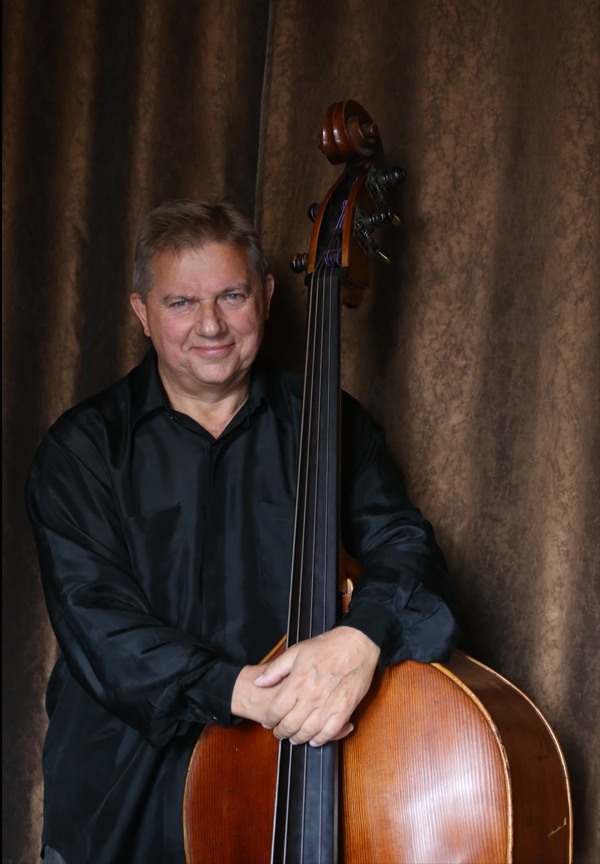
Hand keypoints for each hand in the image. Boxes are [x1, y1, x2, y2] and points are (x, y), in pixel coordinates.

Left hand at [230, 627, 379, 746]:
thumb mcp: (296, 651)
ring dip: (299, 738)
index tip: (268, 721)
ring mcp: (329, 704)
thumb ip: (275, 669)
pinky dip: (321, 739)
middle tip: (279, 733)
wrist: (356, 644)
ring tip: (294, 738)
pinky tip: (315, 739)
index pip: (276, 710)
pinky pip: (330, 732)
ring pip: (309, 732)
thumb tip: (258, 682)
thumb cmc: (326, 646)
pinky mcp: (345, 709)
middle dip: (281, 732)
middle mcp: (311, 696)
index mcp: (297, 681)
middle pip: (290, 725)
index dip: (269, 720)